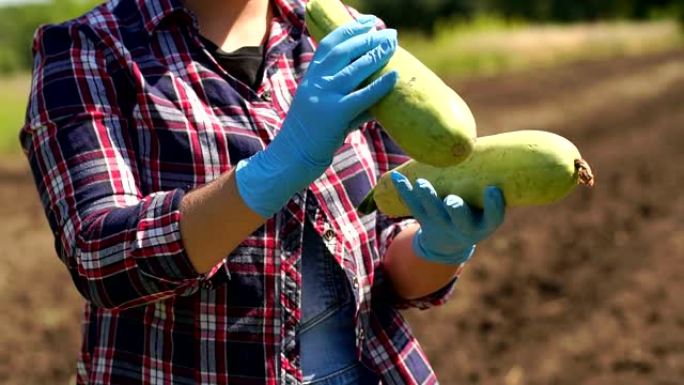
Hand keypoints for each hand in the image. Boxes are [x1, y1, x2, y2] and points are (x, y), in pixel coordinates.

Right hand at [236, 16, 398, 217]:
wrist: (289, 160)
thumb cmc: (309, 138)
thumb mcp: (324, 110)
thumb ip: (347, 100)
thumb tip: (376, 97)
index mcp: (310, 77)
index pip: (330, 44)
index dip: (351, 29)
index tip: (370, 22)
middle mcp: (315, 82)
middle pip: (344, 50)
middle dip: (368, 37)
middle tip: (389, 32)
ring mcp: (324, 97)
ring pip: (355, 69)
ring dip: (377, 53)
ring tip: (393, 44)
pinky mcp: (335, 115)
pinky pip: (362, 97)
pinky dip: (380, 85)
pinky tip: (395, 76)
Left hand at [391, 171, 505, 264]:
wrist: (449, 244)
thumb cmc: (476, 212)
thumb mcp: (486, 205)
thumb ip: (489, 177)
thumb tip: (483, 139)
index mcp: (485, 224)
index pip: (493, 217)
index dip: (494, 206)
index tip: (493, 189)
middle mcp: (464, 228)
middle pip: (460, 219)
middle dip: (456, 210)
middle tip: (451, 200)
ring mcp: (442, 225)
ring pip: (432, 212)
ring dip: (426, 197)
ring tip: (420, 183)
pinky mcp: (423, 220)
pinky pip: (412, 205)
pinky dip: (404, 190)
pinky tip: (397, 177)